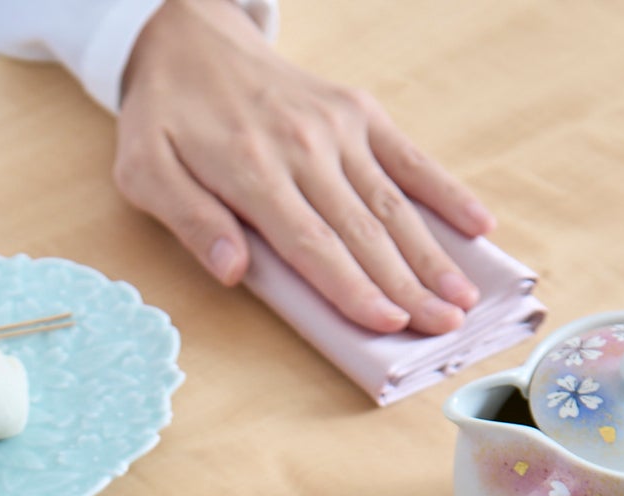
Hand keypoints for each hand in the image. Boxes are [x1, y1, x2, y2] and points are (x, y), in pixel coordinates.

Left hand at [117, 0, 494, 334]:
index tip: (389, 325)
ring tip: (463, 299)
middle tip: (444, 329)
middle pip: (363, 232)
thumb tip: (232, 269)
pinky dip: (445, 190)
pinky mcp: (357, 112)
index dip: (352, 289)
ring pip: (392, 203)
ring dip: (432, 254)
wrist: (187, 38)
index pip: (312, 244)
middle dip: (407, 286)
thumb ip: (190, 220)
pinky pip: (408, 157)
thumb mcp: (146, 171)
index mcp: (252, 170)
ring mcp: (337, 127)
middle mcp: (304, 147)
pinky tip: (478, 225)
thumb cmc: (166, 117)